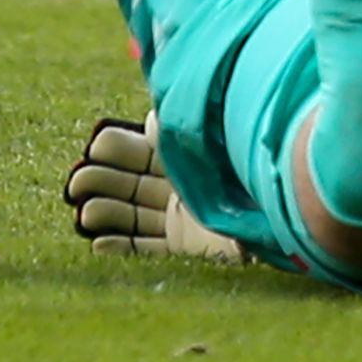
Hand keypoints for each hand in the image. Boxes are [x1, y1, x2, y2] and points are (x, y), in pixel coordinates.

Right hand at [69, 115, 240, 259]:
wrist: (283, 217)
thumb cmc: (250, 176)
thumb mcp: (214, 149)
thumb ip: (183, 132)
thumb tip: (155, 111)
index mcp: (194, 159)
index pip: (147, 151)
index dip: (119, 148)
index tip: (95, 144)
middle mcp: (186, 189)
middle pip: (135, 183)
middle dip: (104, 180)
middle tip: (77, 180)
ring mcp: (185, 221)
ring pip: (135, 215)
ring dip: (107, 213)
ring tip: (84, 213)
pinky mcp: (186, 249)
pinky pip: (147, 249)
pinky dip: (123, 246)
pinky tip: (98, 244)